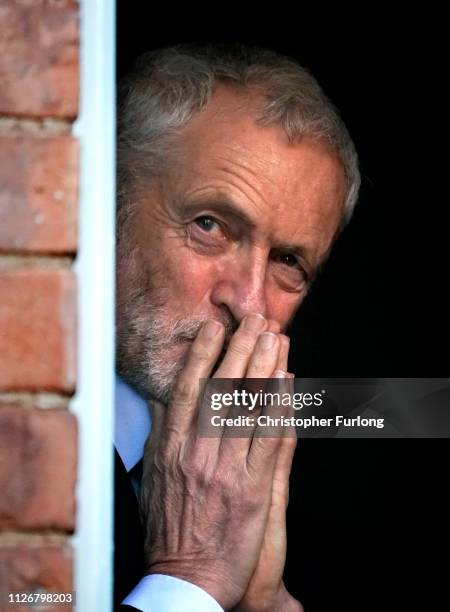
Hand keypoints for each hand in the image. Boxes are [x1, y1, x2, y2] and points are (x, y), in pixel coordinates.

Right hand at [140, 314, 290, 609]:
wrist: (185, 580)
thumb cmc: (167, 529)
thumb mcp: (151, 477)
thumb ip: (159, 434)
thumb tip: (162, 398)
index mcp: (170, 447)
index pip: (188, 389)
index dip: (203, 354)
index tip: (215, 327)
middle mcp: (198, 451)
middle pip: (223, 388)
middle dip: (242, 348)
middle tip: (256, 320)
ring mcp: (227, 469)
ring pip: (249, 406)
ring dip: (266, 368)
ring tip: (276, 338)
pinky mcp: (253, 488)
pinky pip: (271, 439)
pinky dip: (281, 407)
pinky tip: (289, 383)